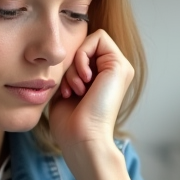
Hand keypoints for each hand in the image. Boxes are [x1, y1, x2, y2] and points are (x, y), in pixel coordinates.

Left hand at [48, 29, 136, 179]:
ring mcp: (120, 68)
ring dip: (75, 64)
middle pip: (85, 45)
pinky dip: (82, 57)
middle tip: (71, 89)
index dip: (70, 65)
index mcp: (104, 79)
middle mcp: (114, 72)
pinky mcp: (120, 65)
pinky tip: (83, 82)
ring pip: (89, 41)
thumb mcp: (66, 90)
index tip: (67, 89)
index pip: (82, 52)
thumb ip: (68, 71)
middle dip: (71, 65)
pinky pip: (97, 38)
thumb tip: (59, 52)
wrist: (82, 140)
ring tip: (76, 89)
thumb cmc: (70, 124)